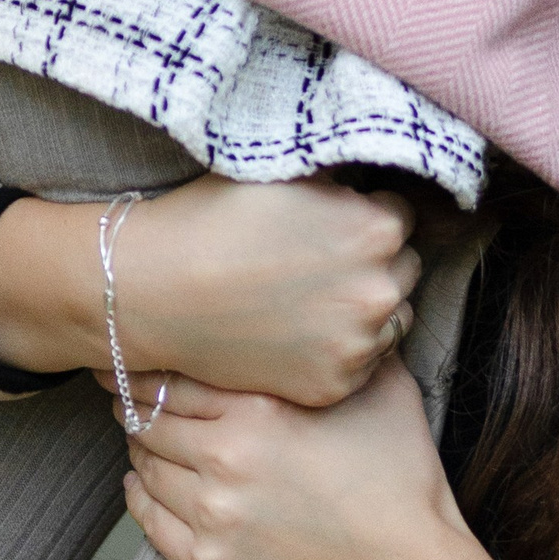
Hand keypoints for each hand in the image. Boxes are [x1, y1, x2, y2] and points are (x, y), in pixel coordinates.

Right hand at [0, 174, 417, 405]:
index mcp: (377, 229)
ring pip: (390, 319)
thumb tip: (371, 175)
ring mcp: (358, 345)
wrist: (154, 291)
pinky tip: (298, 332)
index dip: (366, 215)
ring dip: (365, 308)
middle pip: (404, 269)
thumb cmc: (214, 220)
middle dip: (374, 261)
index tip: (333, 222)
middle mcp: (381, 290)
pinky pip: (360, 364)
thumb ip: (342, 178)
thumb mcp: (288, 173)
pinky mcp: (332, 386)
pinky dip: (339, 350)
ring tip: (310, 298)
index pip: (402, 215)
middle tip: (320, 261)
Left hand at [126, 367, 549, 559]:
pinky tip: (145, 486)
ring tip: (146, 440)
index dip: (149, 367)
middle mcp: (224, 459)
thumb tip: (335, 312)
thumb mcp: (387, 391)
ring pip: (145, 469)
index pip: (175, 378)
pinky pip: (148, 522)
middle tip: (129, 396)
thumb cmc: (401, 481)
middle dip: (136, 405)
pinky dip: (140, 498)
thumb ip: (347, 350)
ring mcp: (210, 516)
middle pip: (149, 420)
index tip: (135, 360)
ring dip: (141, 451)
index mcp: (261, 410)